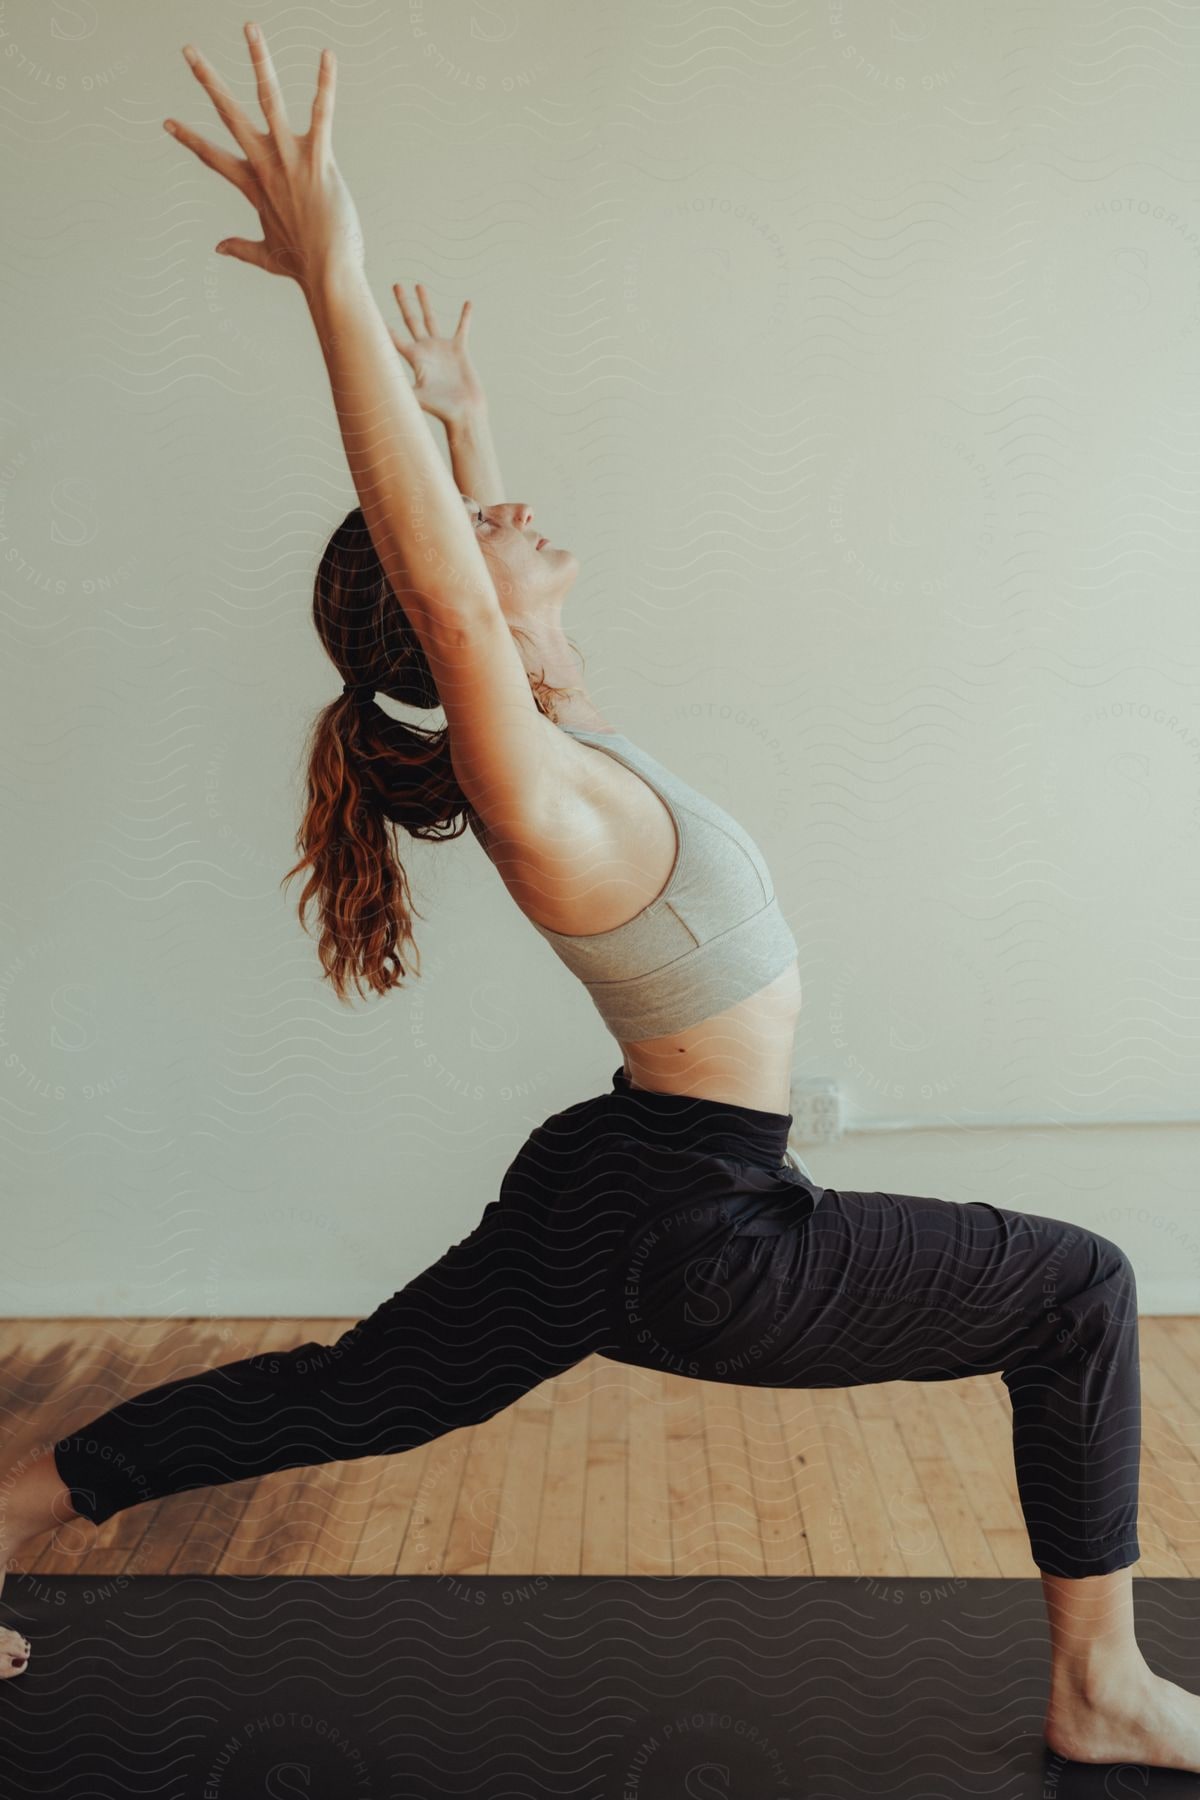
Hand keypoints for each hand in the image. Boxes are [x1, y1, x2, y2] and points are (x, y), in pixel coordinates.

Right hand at [164, 22, 363, 291]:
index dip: (190, 139)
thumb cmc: (304, 266)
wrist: (329, 274)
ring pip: (269, 100)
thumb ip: (242, 248)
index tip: (167, 122)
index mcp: (253, 186)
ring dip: (259, 61)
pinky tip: (326, 55)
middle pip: (230, 115)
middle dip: (208, 80)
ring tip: (249, 28)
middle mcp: (266, 166)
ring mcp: (290, 160)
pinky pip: (321, 114)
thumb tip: (218, 248)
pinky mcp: (318, 160)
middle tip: (188, 50)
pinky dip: (324, 84)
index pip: (213, 157)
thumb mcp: (268, 256)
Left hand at [390, 283, 484, 426]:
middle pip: (411, 321)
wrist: (464, 412)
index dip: (384, 328)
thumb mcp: (417, 398)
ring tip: (418, 285)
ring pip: (431, 319)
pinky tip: (467, 303)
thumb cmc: (441, 409)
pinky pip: (462, 328)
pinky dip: (465, 317)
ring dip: (425, 302)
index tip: (373, 313)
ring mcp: (442, 348)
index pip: (395, 339)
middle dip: (404, 303)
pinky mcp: (459, 350)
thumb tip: (379, 388)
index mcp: (415, 359)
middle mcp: (426, 350)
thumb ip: (400, 389)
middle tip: (396, 285)